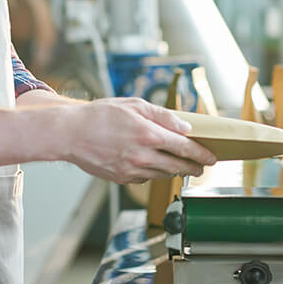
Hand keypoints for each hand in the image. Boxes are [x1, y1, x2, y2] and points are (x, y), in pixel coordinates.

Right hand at [56, 98, 216, 183]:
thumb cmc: (100, 115)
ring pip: (163, 175)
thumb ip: (163, 116)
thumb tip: (185, 126)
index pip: (184, 148)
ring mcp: (132, 170)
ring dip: (176, 171)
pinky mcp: (122, 179)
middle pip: (178, 167)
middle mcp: (142, 156)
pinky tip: (155, 165)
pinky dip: (154, 173)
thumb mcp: (135, 105)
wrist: (70, 133)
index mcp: (148, 134)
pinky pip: (146, 178)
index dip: (202, 154)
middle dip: (194, 167)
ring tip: (182, 166)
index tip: (212, 158)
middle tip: (202, 166)